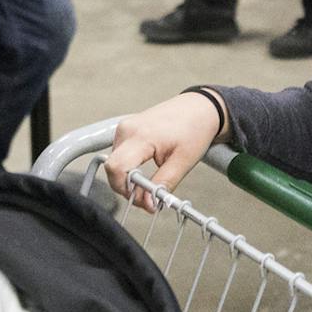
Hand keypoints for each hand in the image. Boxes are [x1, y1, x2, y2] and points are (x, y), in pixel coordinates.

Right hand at [102, 92, 227, 212]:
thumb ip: (162, 184)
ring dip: (129, 179)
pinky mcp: (126, 130)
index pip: (116, 168)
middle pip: (112, 168)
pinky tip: (145, 170)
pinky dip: (129, 168)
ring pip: (115, 164)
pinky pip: (119, 155)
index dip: (126, 189)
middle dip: (127, 188)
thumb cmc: (195, 128)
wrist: (199, 108)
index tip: (144, 201)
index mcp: (141, 136)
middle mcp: (127, 130)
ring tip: (150, 182)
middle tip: (149, 197)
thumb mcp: (182, 162)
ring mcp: (125, 128)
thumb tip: (148, 203)